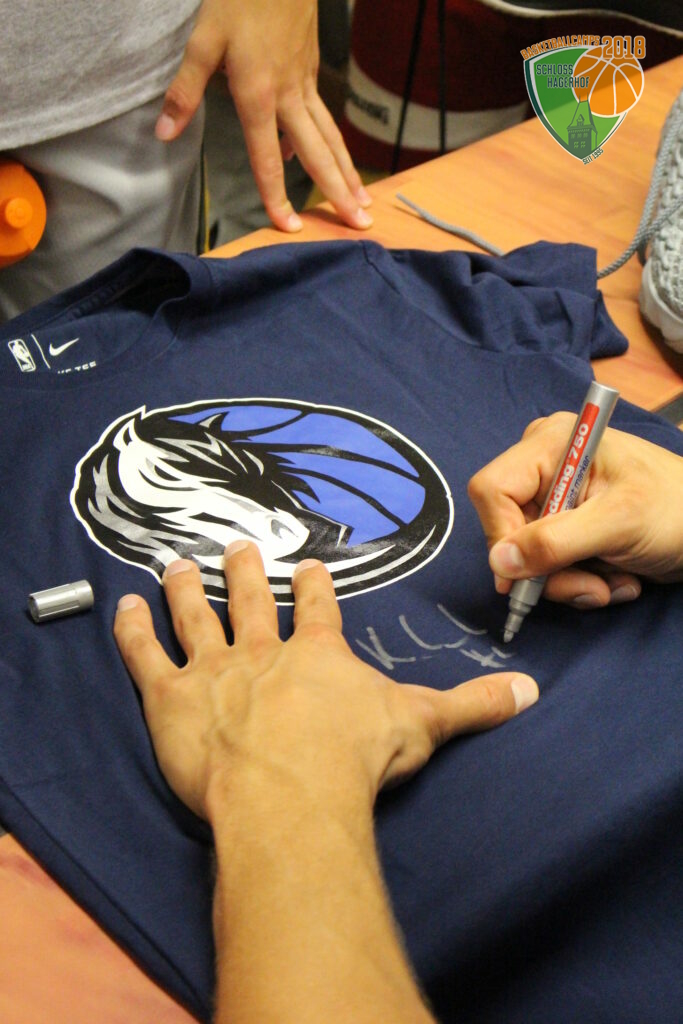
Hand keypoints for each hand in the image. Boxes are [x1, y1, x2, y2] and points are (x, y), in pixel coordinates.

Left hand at [113, 542, 537, 821]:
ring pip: (195, 617)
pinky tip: (122, 606)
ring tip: (177, 563)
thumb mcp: (423, 725)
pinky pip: (146, 656)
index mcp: (318, 654)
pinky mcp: (170, 699)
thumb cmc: (355, 758)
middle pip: (251, 601)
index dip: (311, 587)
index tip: (306, 566)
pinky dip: (132, 630)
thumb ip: (473, 704)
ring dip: (185, 589)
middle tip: (236, 546)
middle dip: (244, 572)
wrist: (291, 790)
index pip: (316, 610)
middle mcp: (262, 652)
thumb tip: (532, 692)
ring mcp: (213, 671)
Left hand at [155, 0, 370, 231]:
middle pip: (319, 155)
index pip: (267, 159)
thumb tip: (164, 134)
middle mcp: (288, 95)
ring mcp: (304, 82)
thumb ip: (184, 92)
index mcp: (258, 94)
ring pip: (331, 137)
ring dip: (348, 172)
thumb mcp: (202, 39)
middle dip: (339, 192)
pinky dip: (331, 144)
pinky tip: (329, 159)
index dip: (276, 196)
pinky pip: (322, 117)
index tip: (290, 228)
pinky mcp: (309, 70)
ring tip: (363, 200)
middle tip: (360, 223)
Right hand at [468, 414, 682, 608]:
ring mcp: (553, 499)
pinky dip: (580, 581)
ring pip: (528, 557)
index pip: (493, 490)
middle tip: (592, 587)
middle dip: (550, 570)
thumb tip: (499, 563)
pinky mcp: (565, 527)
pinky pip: (549, 565)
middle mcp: (544, 467)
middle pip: (508, 530)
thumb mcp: (618, 523)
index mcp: (550, 444)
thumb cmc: (677, 508)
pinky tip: (616, 577)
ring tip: (614, 582)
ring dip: (570, 582)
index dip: (503, 535)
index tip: (531, 574)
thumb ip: (555, 541)